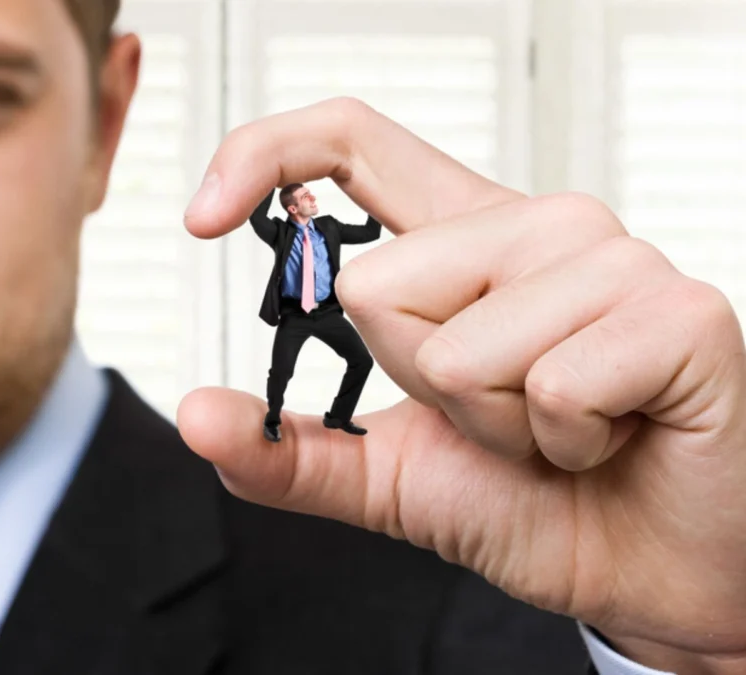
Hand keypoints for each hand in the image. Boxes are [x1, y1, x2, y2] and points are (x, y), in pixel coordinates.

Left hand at [179, 97, 745, 673]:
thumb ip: (294, 450)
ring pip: (458, 346)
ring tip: (563, 432)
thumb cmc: (537, 504)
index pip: (352, 142)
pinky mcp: (681, 312)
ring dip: (495, 426)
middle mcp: (538, 229)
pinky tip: (610, 438)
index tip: (204, 216)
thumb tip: (201, 416)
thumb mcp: (390, 478)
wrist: (647, 569)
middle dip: (419, 388)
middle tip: (502, 417)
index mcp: (464, 243)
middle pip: (377, 286)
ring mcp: (615, 260)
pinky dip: (562, 444)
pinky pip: (551, 385)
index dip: (266, 154)